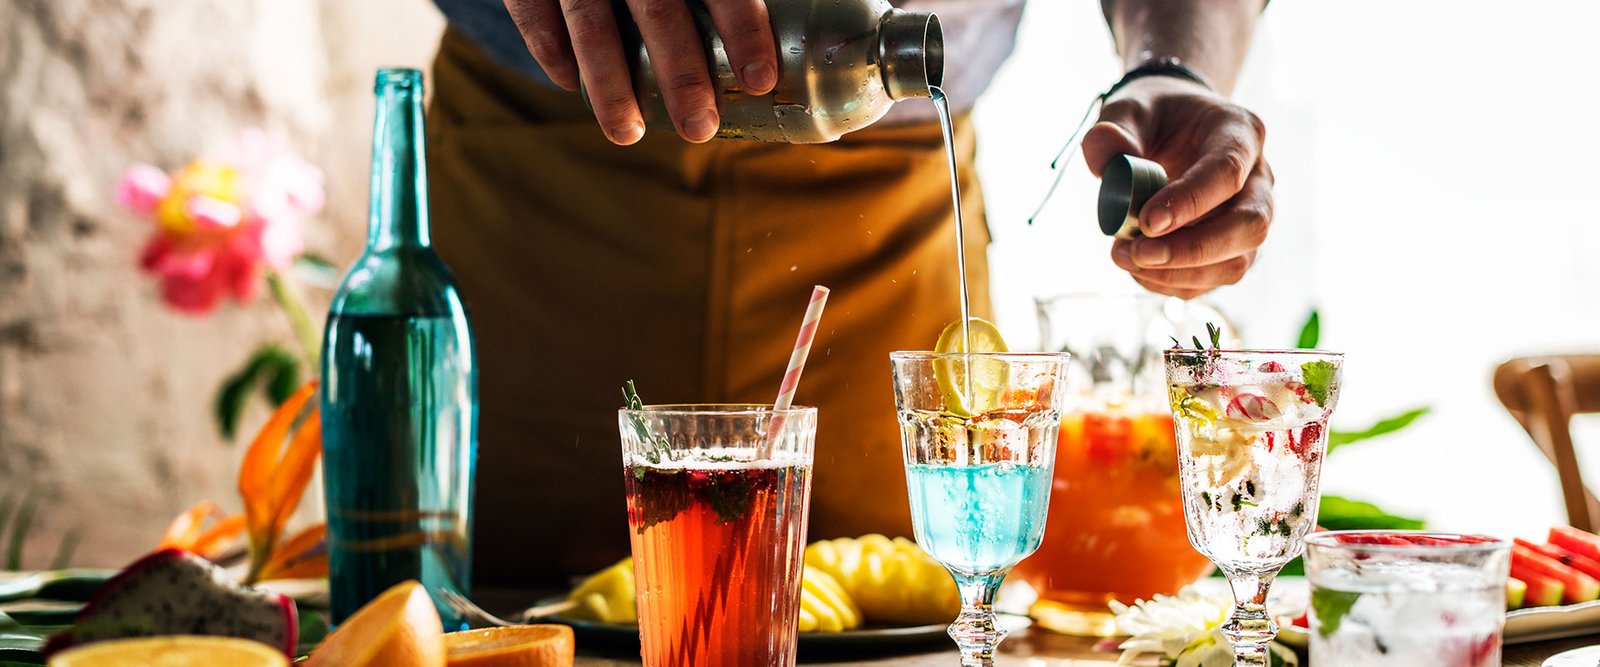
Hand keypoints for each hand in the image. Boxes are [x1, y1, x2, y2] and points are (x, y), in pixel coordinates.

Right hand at [503, 0, 777, 143]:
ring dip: (612, 87)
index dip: (743, 28)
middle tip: (699, 128)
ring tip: (628, 133)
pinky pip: (537, 18)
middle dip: (682, 76)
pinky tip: (570, 86)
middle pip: (659, 12)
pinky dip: (554, 55)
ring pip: (592, 26)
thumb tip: (753, 48)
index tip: (760, 80)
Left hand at [1081, 76, 1272, 298]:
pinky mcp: (1233, 248)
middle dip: (1194, 249)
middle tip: (1138, 252)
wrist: (1171, 128)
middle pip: (1250, 225)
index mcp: (1240, 132)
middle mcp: (1259, 178)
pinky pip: (1213, 280)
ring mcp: (1250, 217)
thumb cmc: (1155, 116)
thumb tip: (1105, 157)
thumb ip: (1115, 128)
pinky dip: (1173, 283)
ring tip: (1124, 257)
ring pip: (1237, 262)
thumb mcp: (1129, 107)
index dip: (1191, 201)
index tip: (1146, 221)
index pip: (1228, 171)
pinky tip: (1137, 268)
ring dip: (1179, 272)